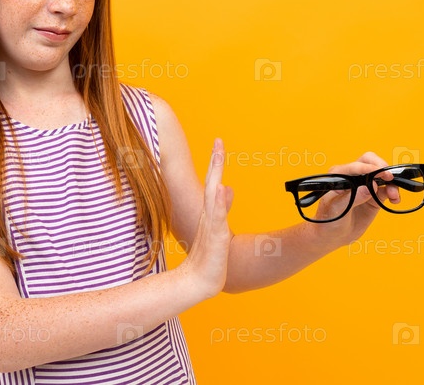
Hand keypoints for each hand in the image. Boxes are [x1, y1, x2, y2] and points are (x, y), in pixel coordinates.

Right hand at [180, 138, 233, 299]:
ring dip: (214, 175)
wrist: (197, 281)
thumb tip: (226, 187)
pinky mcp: (215, 238)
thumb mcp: (218, 228)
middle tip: (218, 141)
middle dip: (215, 161)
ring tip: (218, 156)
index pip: (212, 181)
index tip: (218, 142)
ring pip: (212, 196)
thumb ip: (222, 207)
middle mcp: (208, 215)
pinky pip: (216, 217)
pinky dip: (217, 202)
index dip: (215, 162)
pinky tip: (219, 188)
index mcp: (210, 212)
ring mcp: (211, 225)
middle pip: (211, 182)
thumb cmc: (209, 257)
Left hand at [308, 152, 397, 249]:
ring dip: (390, 182)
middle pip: (369, 162)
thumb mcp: (336, 210)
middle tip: (389, 177)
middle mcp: (352, 177)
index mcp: (339, 176)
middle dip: (381, 167)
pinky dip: (393, 192)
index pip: (355, 166)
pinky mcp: (373, 196)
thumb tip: (369, 187)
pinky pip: (386, 190)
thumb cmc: (328, 220)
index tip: (381, 172)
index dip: (369, 168)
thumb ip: (352, 198)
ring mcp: (364, 186)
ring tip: (393, 195)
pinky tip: (394, 199)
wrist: (332, 235)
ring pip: (381, 176)